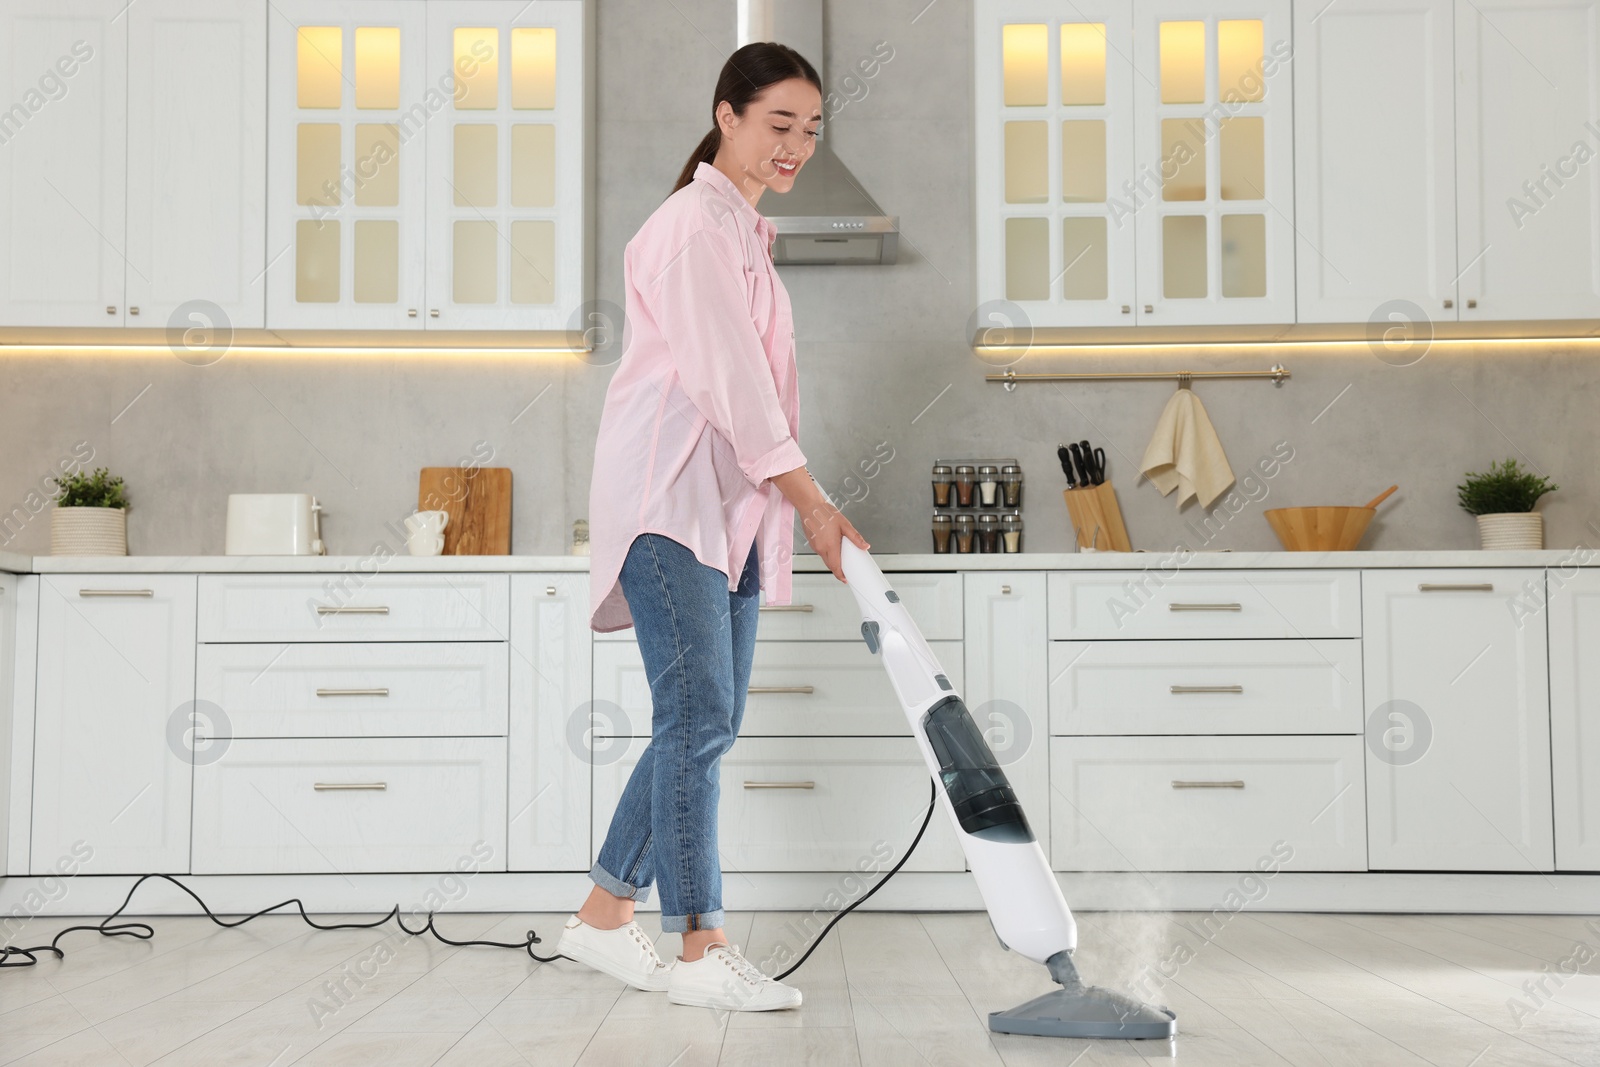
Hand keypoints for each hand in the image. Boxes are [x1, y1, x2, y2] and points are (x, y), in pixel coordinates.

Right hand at [770, 465, 869, 582]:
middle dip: (838, 569)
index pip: (835, 566)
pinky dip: (827, 554)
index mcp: (830, 545)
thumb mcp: (845, 524)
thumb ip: (855, 537)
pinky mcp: (812, 544)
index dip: (840, 575)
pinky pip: (821, 553)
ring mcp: (815, 547)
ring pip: (825, 559)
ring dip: (833, 561)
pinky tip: (832, 546)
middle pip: (830, 565)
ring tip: (841, 555)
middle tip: (846, 570)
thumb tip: (865, 546)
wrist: (810, 506)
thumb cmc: (825, 513)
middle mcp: (821, 548)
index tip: (845, 579)